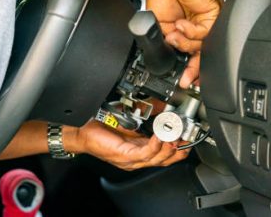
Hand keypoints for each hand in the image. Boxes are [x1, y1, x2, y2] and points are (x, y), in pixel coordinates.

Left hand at [65, 119, 188, 170]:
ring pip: (158, 159)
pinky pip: (146, 153)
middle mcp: (137, 158)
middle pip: (165, 160)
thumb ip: (146, 121)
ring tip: (176, 137)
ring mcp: (131, 159)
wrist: (82, 132)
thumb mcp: (130, 123)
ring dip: (170, 148)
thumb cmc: (102, 128)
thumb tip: (162, 110)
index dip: (179, 149)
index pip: (165, 155)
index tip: (188, 138)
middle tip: (186, 139)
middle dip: (179, 150)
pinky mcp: (125, 155)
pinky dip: (156, 145)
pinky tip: (161, 137)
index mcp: (140, 151)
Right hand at [146, 0, 221, 87]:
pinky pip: (205, 34)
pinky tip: (181, 23)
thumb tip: (170, 54)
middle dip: (193, 69)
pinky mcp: (213, 16)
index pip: (188, 54)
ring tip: (173, 33)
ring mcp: (206, 23)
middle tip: (186, 78)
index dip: (186, 68)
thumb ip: (167, 42)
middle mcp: (196, 27)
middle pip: (201, 55)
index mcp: (182, 30)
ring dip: (184, 43)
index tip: (182, 80)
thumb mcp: (158, 25)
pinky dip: (190, 31)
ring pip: (203, 46)